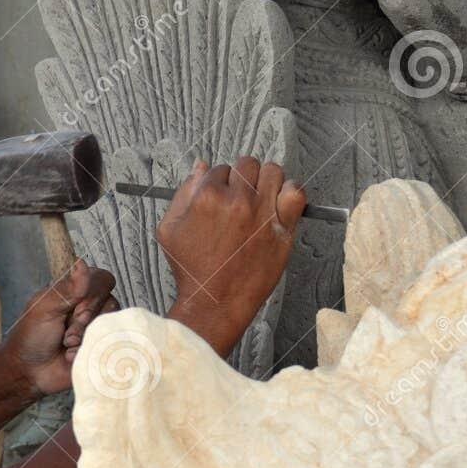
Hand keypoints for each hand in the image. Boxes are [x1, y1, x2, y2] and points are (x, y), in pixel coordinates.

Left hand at [2, 258, 116, 396]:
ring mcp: (99, 329)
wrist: (29, 371)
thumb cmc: (32, 336)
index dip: (92, 295)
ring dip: (86, 337)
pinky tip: (73, 356)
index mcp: (77, 291)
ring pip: (112, 324)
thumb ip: (67, 288)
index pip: (102, 280)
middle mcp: (92, 308)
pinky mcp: (102, 349)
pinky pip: (112, 346)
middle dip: (85, 320)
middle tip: (65, 332)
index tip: (74, 308)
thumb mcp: (45, 308)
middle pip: (110, 302)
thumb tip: (81, 261)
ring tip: (68, 345)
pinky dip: (90, 351)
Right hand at [158, 157, 305, 357]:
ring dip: (266, 180)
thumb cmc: (192, 271)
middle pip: (247, 164)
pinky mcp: (282, 228)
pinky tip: (280, 203)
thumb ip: (183, 193)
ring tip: (261, 198)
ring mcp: (262, 212)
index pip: (220, 168)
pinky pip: (296, 193)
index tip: (223, 196)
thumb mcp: (170, 230)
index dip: (221, 182)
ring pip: (273, 171)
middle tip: (241, 197)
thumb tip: (200, 167)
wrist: (214, 303)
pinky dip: (291, 192)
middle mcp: (237, 200)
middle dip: (242, 177)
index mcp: (207, 196)